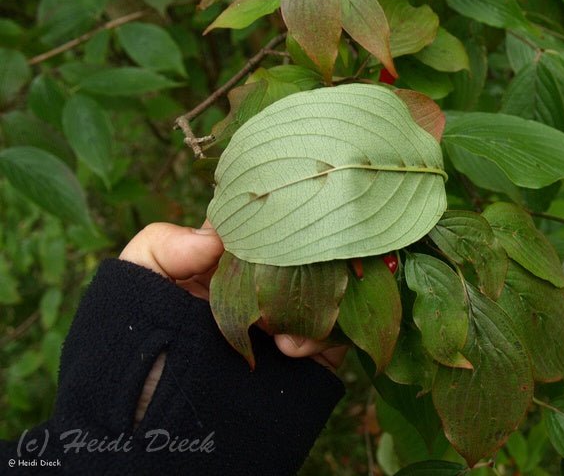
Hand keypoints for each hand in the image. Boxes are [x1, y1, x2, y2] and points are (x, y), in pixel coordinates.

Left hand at [119, 222, 347, 370]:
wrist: (153, 436)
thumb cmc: (136, 355)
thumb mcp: (133, 289)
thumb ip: (161, 247)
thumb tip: (216, 232)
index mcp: (225, 263)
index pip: (260, 227)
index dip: (271, 219)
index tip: (273, 220)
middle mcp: (262, 287)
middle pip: (301, 254)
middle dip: (301, 258)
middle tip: (289, 268)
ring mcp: (286, 320)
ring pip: (327, 289)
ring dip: (316, 298)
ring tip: (281, 330)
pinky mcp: (310, 356)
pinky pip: (337, 333)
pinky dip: (326, 334)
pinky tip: (292, 348)